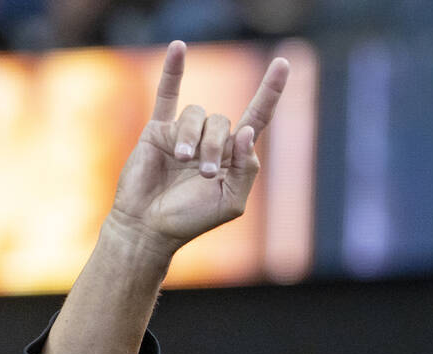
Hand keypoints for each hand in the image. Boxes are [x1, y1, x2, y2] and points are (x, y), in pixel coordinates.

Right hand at [108, 41, 289, 257]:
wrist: (149, 226)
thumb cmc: (192, 219)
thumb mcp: (231, 202)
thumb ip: (246, 169)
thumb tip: (247, 131)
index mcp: (235, 156)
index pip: (256, 117)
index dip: (270, 92)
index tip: (282, 64)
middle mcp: (212, 140)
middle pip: (223, 122)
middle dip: (215, 146)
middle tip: (205, 173)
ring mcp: (185, 133)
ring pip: (196, 115)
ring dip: (192, 138)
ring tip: (182, 160)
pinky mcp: (158, 130)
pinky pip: (167, 94)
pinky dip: (174, 70)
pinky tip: (179, 47)